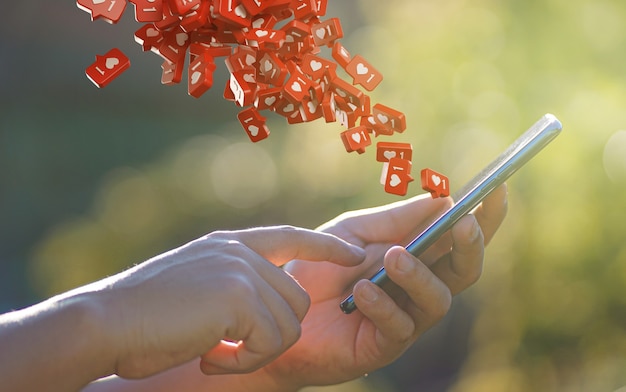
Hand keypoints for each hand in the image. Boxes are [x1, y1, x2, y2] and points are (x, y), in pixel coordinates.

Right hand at [90, 226, 364, 378]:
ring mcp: (241, 271)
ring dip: (256, 352)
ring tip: (215, 354)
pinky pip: (270, 342)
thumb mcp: (196, 286)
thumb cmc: (143, 315)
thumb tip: (266, 310)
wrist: (105, 321)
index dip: (325, 245)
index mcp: (230, 245)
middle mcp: (240, 252)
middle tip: (227, 351)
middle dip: (272, 335)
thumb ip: (233, 284)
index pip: (291, 236)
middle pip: (296, 299)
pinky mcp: (238, 297)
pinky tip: (210, 358)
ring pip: (289, 324)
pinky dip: (244, 361)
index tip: (353, 254)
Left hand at [255, 185, 507, 387]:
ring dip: (420, 275)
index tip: (498, 190)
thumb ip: (396, 219)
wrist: (279, 308)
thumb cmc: (317, 268)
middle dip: (470, 247)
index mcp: (416, 256)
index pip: (460, 238)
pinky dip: (384, 305)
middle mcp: (417, 288)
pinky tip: (362, 290)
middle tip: (463, 226)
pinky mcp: (383, 346)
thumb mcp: (354, 232)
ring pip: (438, 300)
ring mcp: (405, 318)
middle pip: (465, 271)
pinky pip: (399, 327)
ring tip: (393, 257)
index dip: (485, 217)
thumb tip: (444, 199)